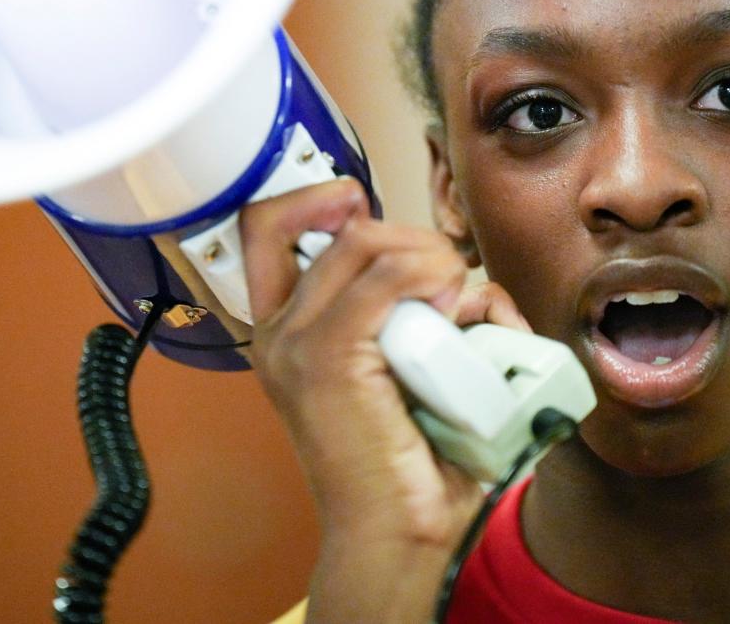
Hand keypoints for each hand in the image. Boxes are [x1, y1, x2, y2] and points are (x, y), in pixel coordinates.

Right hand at [240, 178, 529, 622]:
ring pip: (364, 245)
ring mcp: (296, 345)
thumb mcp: (398, 366)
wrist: (397, 532)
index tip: (362, 206)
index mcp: (285, 331)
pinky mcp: (326, 360)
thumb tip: (462, 277)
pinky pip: (383, 283)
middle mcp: (278, 332)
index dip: (312, 198)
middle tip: (449, 277)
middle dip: (410, 236)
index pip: (267, 228)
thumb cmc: (409, 458)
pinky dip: (430, 275)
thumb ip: (406, 313)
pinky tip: (458, 300)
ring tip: (460, 299)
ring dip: (429, 256)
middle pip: (342, 231)